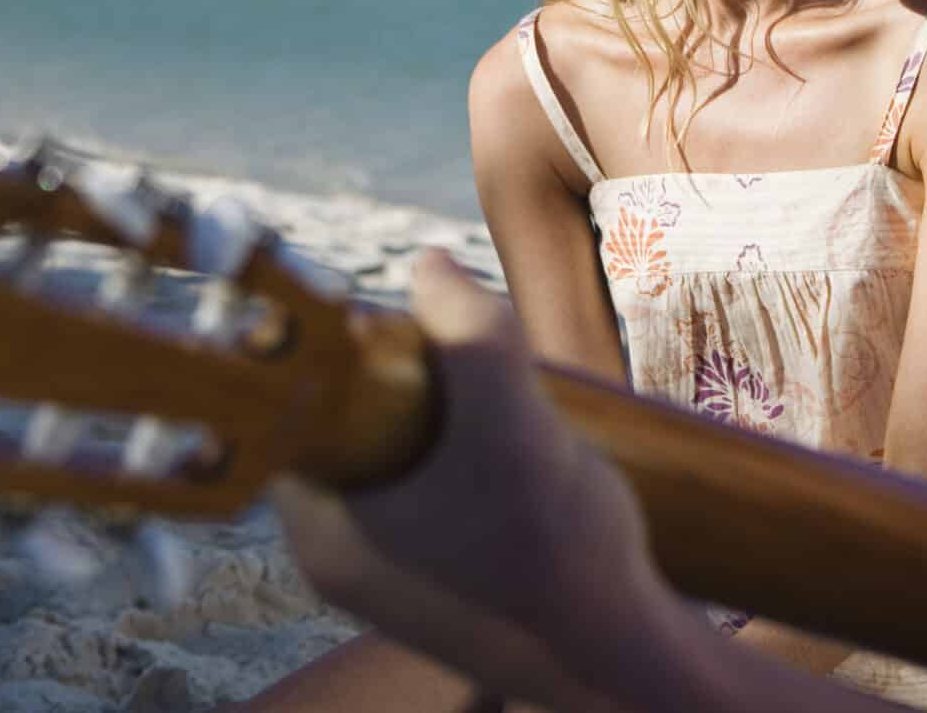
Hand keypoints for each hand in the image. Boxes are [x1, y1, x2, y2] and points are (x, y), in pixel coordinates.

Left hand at [267, 252, 667, 711]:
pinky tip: (532, 464)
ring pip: (404, 457)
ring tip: (520, 422)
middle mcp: (340, 558)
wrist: (626, 662)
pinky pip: (439, 496)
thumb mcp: (513, 421)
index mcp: (321, 530)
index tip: (407, 325)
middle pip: (355, 424)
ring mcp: (391, 575)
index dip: (351, 350)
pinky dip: (477, 464)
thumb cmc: (560, 555)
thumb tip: (428, 264)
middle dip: (420, 383)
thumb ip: (471, 335)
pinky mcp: (440, 583)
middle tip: (482, 372)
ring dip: (457, 421)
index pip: (300, 406)